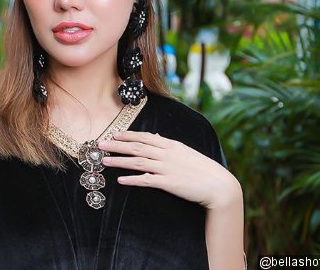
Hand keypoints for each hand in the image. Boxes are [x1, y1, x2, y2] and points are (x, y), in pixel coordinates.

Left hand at [98, 131, 241, 208]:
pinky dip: (132, 179)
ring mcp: (166, 168)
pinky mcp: (168, 183)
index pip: (144, 137)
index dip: (128, 135)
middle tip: (100, 145)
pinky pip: (146, 180)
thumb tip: (154, 136)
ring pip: (137, 162)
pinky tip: (120, 180)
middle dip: (116, 146)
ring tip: (104, 161)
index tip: (114, 135)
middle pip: (136, 147)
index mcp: (171, 145)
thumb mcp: (185, 151)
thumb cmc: (202, 168)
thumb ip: (168, 144)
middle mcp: (166, 154)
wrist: (218, 184)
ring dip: (119, 161)